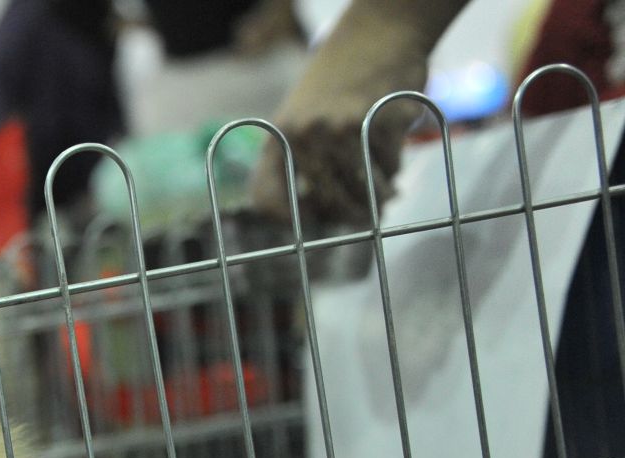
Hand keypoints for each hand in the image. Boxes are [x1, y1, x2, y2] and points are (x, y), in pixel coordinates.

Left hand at [248, 0, 464, 227]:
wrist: (379, 31)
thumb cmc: (340, 82)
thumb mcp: (302, 116)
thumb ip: (301, 160)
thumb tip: (324, 218)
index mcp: (279, 138)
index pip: (267, 200)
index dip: (288, 221)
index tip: (313, 222)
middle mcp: (306, 136)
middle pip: (326, 202)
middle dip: (348, 214)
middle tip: (363, 216)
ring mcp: (344, 129)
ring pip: (362, 190)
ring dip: (377, 197)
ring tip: (385, 193)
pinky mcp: (382, 123)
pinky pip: (389, 169)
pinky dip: (394, 170)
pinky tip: (393, 158)